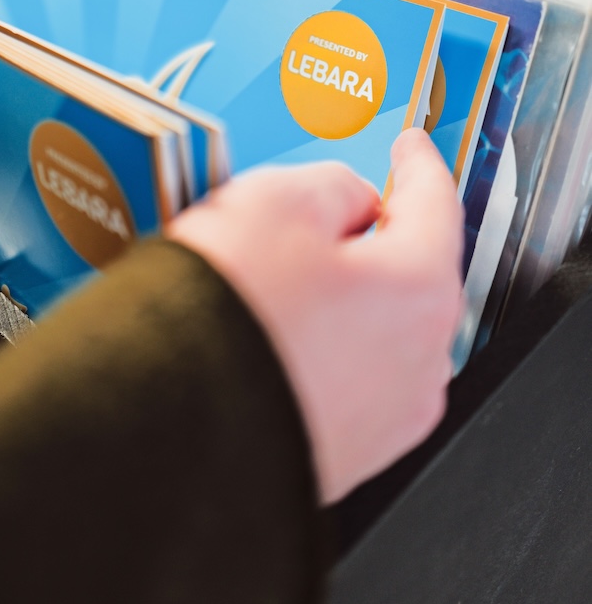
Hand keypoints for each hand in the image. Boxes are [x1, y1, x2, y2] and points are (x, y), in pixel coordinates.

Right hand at [167, 129, 463, 503]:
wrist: (168, 424)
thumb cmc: (227, 322)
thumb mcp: (275, 201)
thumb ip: (333, 184)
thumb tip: (347, 201)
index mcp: (420, 289)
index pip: (435, 203)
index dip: (418, 162)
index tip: (411, 148)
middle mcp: (422, 361)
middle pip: (407, 273)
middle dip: (370, 239)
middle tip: (323, 217)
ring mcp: (388, 418)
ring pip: (376, 331)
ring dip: (340, 301)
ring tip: (271, 287)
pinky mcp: (347, 455)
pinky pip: (347, 381)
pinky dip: (319, 353)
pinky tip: (269, 339)